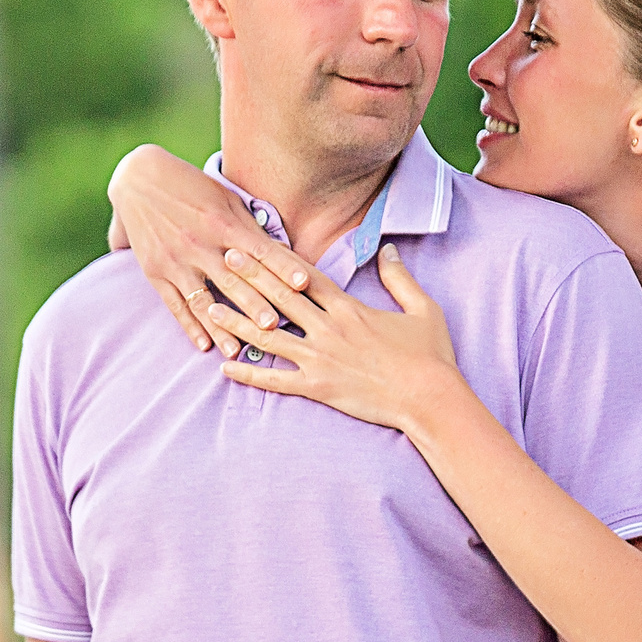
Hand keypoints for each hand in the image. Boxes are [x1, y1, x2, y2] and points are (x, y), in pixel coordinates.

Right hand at [106, 144, 316, 357]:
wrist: (138, 178)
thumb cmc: (191, 186)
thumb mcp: (225, 199)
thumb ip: (250, 228)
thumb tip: (282, 251)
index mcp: (222, 224)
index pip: (259, 251)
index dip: (283, 267)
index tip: (303, 285)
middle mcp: (200, 245)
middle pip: (233, 281)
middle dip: (255, 305)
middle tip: (275, 327)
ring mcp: (176, 260)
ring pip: (203, 300)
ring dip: (221, 327)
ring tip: (238, 350)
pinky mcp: (155, 270)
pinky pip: (175, 304)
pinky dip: (189, 325)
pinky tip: (203, 345)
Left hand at [205, 244, 461, 433]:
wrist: (431, 398)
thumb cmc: (430, 355)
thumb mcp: (423, 308)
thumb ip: (400, 278)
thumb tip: (388, 249)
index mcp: (350, 308)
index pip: (305, 277)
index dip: (276, 259)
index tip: (254, 244)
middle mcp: (329, 328)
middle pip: (279, 297)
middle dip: (248, 276)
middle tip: (223, 259)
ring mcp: (321, 358)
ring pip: (269, 336)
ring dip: (237, 321)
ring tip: (210, 308)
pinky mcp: (319, 386)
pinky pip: (276, 380)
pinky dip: (250, 374)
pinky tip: (226, 368)